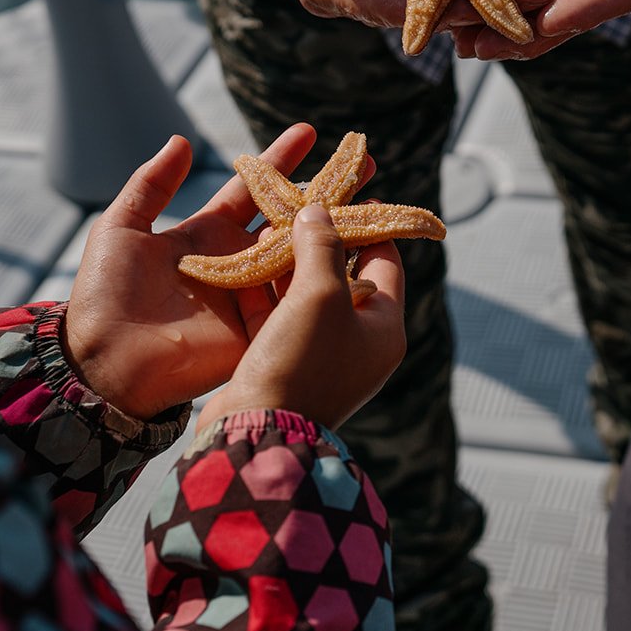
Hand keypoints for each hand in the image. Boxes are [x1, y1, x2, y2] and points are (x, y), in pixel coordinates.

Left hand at [60, 124, 372, 419]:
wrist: (105, 362)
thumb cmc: (104, 296)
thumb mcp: (120, 228)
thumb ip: (152, 184)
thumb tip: (181, 139)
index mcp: (208, 236)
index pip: (253, 190)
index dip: (281, 161)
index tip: (310, 132)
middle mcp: (238, 262)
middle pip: (290, 218)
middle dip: (326, 189)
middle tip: (364, 163)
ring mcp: (253, 295)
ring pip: (304, 255)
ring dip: (337, 229)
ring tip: (373, 202)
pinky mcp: (261, 328)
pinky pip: (299, 300)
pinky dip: (327, 278)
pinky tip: (355, 254)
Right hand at [195, 204, 404, 430]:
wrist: (256, 432)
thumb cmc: (300, 361)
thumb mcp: (319, 294)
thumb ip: (322, 247)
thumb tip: (320, 211)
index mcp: (383, 328)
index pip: (385, 262)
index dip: (369, 226)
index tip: (350, 198)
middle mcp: (358, 343)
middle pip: (344, 276)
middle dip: (320, 242)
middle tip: (299, 209)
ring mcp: (320, 356)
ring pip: (307, 296)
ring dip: (288, 264)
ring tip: (267, 229)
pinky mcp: (284, 365)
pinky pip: (279, 318)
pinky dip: (265, 292)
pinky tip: (245, 264)